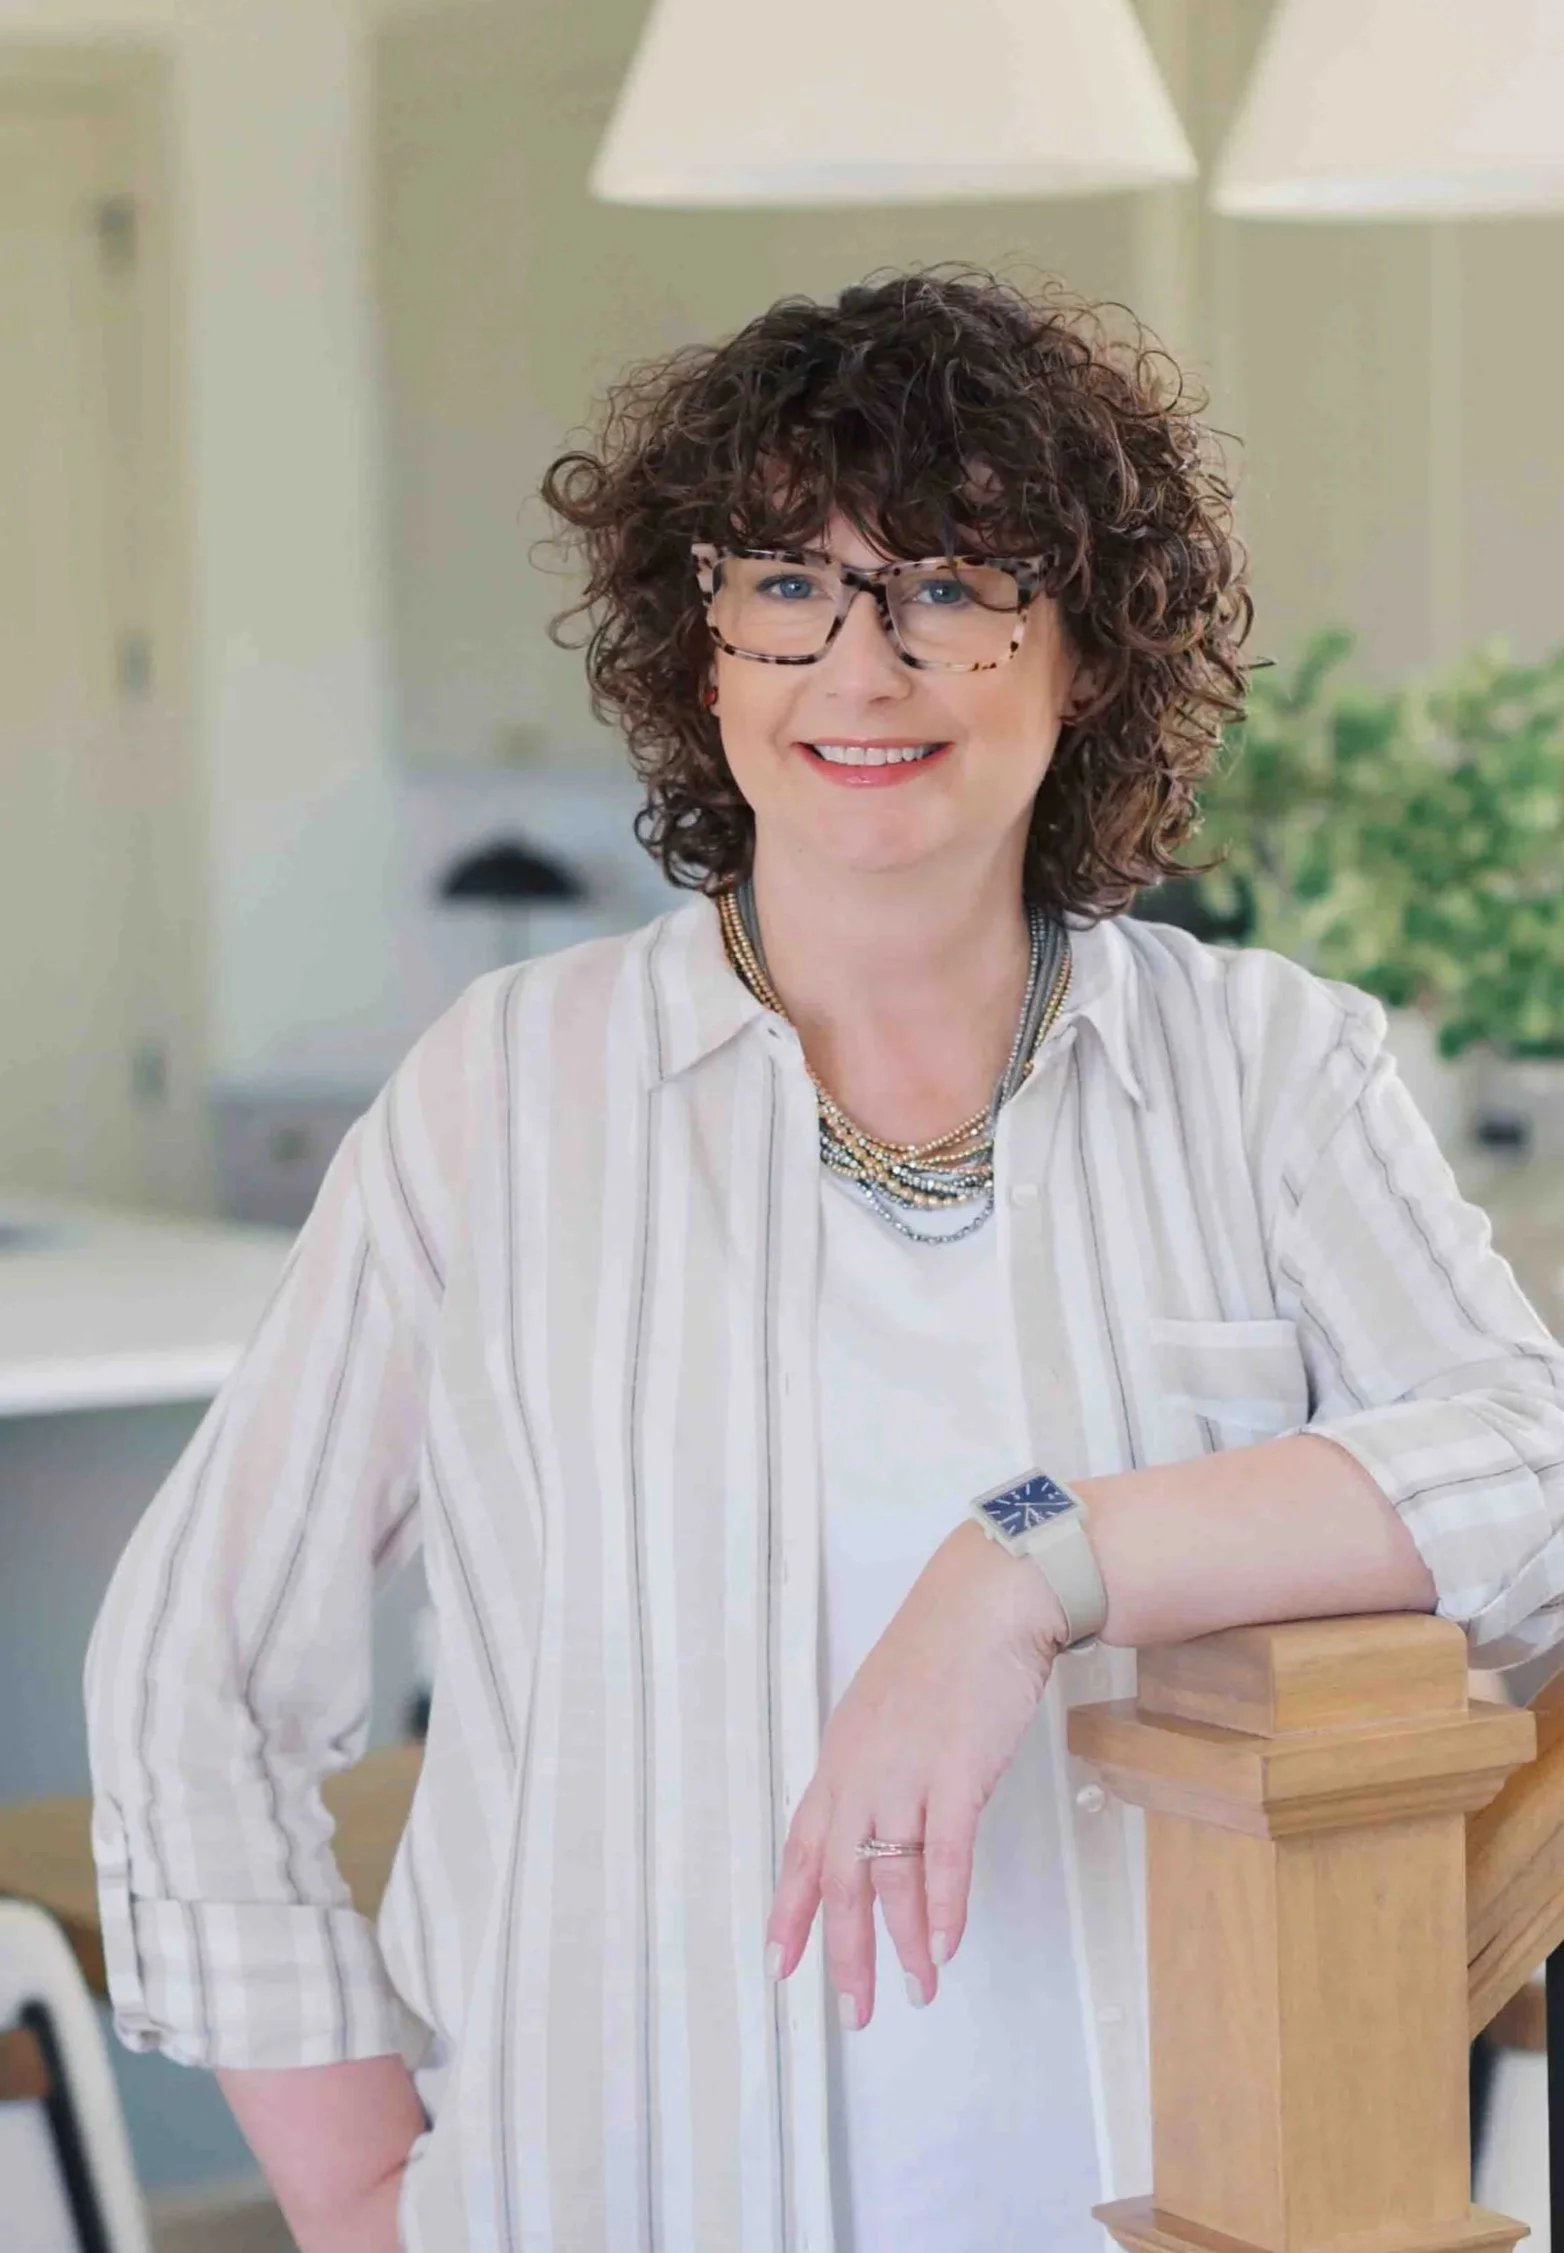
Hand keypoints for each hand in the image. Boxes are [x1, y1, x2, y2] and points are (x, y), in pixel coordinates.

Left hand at [764, 1516, 1067, 2029]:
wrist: (986, 1601)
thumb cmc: (944, 1651)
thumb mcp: (888, 1710)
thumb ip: (877, 1764)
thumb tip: (880, 1816)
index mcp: (841, 1756)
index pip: (801, 1845)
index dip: (790, 1908)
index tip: (782, 1962)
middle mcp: (861, 1770)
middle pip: (837, 1877)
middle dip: (843, 1950)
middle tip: (851, 2010)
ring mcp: (905, 1771)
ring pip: (890, 1875)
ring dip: (902, 1941)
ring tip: (913, 1989)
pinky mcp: (955, 1769)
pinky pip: (943, 1852)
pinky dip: (944, 1905)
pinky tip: (945, 1944)